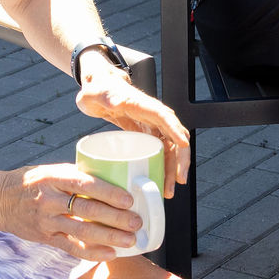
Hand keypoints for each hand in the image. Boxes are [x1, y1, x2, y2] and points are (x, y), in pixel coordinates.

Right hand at [0, 163, 141, 258]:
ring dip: (108, 237)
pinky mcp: (45, 237)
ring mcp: (46, 220)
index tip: (129, 199)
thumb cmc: (32, 181)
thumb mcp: (51, 170)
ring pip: (81, 231)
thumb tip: (114, 179)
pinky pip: (70, 247)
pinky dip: (91, 253)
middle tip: (136, 222)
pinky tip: (110, 254)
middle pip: (87, 209)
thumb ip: (77, 176)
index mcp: (54, 177)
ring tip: (130, 240)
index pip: (85, 184)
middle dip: (115, 218)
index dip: (108, 192)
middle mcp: (49, 199)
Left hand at [76, 60, 191, 197]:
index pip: (165, 117)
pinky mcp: (147, 134)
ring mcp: (152, 125)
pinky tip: (159, 182)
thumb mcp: (94, 93)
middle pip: (174, 137)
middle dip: (180, 160)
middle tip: (177, 181)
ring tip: (168, 190)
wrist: (99, 89)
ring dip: (172, 169)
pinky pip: (161, 152)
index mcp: (142, 105)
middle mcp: (152, 115)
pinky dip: (163, 168)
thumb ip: (102, 96)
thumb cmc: (98, 90)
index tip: (184, 146)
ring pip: (170, 149)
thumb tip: (115, 102)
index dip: (176, 131)